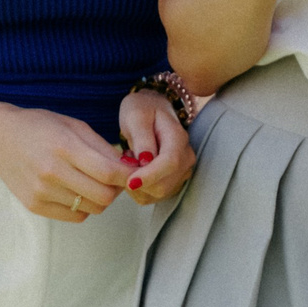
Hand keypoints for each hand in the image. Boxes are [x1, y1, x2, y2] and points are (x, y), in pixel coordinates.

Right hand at [0, 107, 129, 222]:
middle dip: (116, 189)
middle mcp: (53, 172)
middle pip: (104, 196)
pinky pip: (75, 216)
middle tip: (114, 179)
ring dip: (100, 198)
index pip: (109, 172)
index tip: (135, 173)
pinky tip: (76, 191)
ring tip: (92, 182)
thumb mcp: (73, 126)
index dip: (129, 176)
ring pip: (92, 208)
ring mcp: (42, 192)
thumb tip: (128, 167)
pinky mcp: (35, 205)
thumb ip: (102, 147)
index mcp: (65, 147)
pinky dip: (83, 207)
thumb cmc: (39, 127)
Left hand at [117, 88, 196, 205]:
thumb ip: (142, 138)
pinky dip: (139, 191)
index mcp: (178, 137)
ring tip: (128, 164)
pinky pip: (154, 196)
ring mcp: (182, 171)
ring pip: (159, 193)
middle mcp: (186, 157)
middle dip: (140, 183)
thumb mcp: (136, 116)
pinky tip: (133, 173)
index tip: (130, 182)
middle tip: (121, 165)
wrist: (152, 111)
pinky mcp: (174, 182)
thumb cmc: (143, 109)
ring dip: (138, 187)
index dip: (150, 176)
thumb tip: (145, 162)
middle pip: (165, 183)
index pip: (170, 162)